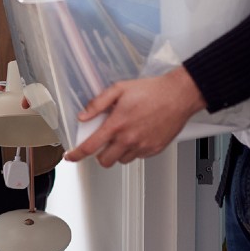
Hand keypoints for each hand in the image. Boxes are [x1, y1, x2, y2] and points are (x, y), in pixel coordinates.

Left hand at [63, 66, 206, 166]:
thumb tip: (83, 116)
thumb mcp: (118, 89)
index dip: (76, 154)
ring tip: (122, 135)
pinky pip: (138, 157)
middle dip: (99, 155)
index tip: (70, 156)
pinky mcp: (155, 149)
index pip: (90, 146)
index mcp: (117, 124)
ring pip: (122, 160)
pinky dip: (133, 150)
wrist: (179, 95)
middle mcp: (129, 139)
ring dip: (117, 152)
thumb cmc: (152, 91)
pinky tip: (136, 135)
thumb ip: (97, 104)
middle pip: (105, 161)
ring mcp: (143, 146)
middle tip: (101, 144)